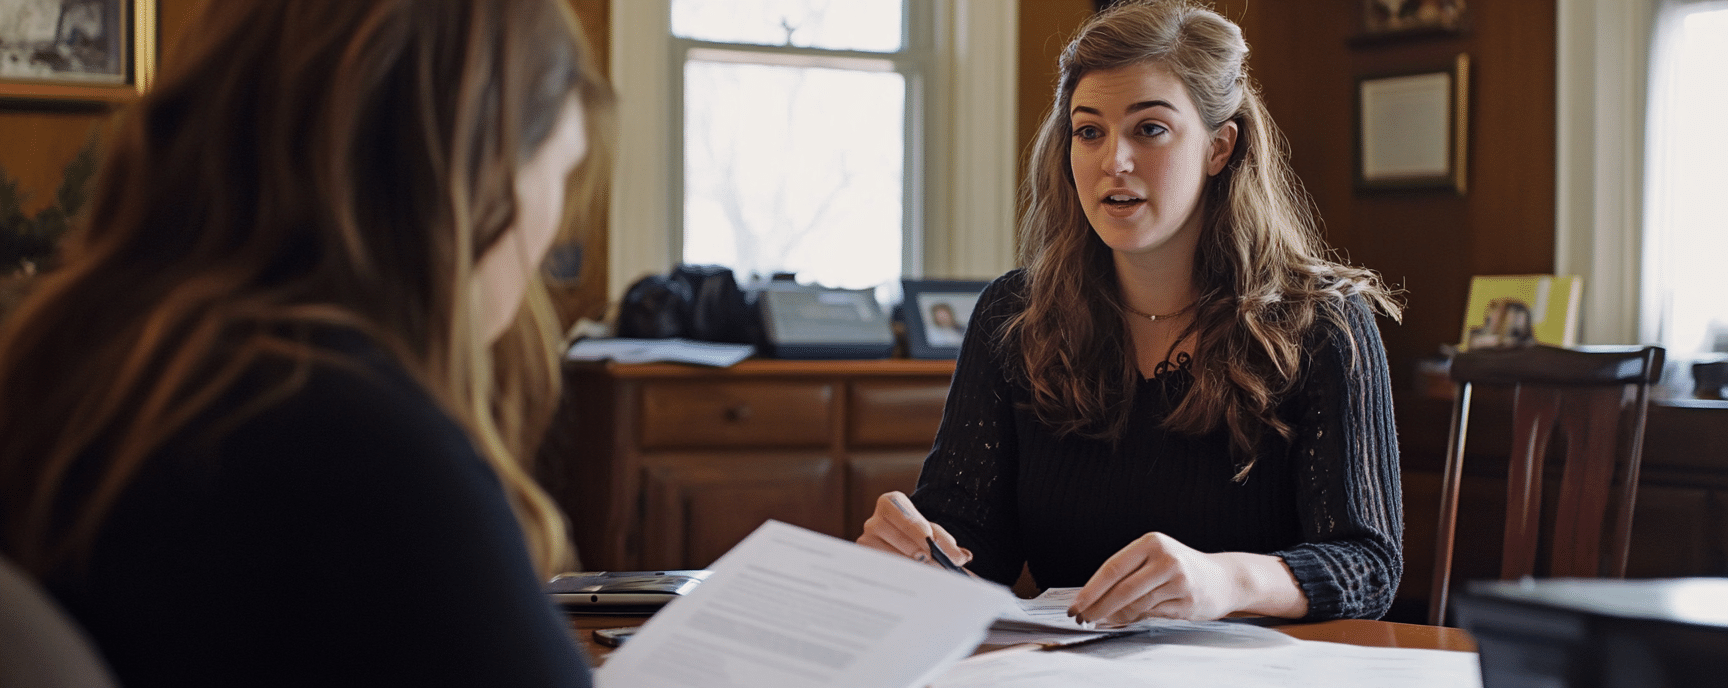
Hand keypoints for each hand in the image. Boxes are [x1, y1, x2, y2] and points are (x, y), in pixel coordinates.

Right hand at [856, 491, 970, 569]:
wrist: (906, 547)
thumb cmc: (919, 537)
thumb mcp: (935, 534)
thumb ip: (947, 543)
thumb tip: (963, 557)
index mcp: (890, 503)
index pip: (901, 512)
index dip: (915, 527)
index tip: (929, 540)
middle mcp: (874, 521)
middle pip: (898, 536)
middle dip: (922, 552)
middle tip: (939, 564)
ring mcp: (866, 542)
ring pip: (892, 556)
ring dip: (914, 566)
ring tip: (930, 573)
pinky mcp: (867, 562)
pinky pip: (885, 570)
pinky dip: (902, 576)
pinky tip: (913, 579)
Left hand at [1067, 532, 1305, 623]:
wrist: (1225, 578)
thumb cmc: (1181, 569)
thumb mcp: (1155, 559)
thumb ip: (1128, 575)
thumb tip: (1094, 599)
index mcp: (1152, 542)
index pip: (1113, 567)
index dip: (1091, 589)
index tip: (1076, 604)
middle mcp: (1165, 558)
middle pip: (1121, 588)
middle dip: (1097, 606)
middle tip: (1082, 617)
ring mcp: (1178, 579)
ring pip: (1135, 603)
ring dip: (1112, 615)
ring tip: (1099, 620)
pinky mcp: (1187, 600)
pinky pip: (1151, 614)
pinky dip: (1132, 619)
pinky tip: (1122, 621)